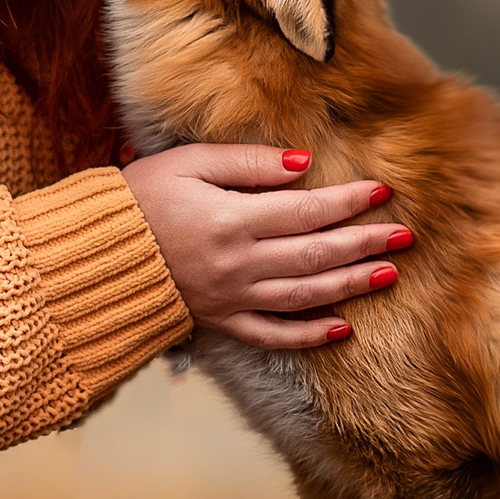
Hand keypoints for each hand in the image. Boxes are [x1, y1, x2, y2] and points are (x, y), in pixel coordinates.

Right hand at [119, 143, 412, 349]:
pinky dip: (308, 336)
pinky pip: (272, 335)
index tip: (383, 192)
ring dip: (350, 287)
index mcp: (232, 220)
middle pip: (316, 255)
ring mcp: (231, 298)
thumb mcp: (188, 162)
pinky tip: (341, 330)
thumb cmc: (138, 197)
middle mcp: (239, 263)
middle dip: (365, 244)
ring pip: (304, 296)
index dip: (349, 202)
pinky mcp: (220, 322)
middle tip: (405, 236)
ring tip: (388, 275)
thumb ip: (248, 162)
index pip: (307, 211)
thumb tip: (304, 165)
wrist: (93, 255)